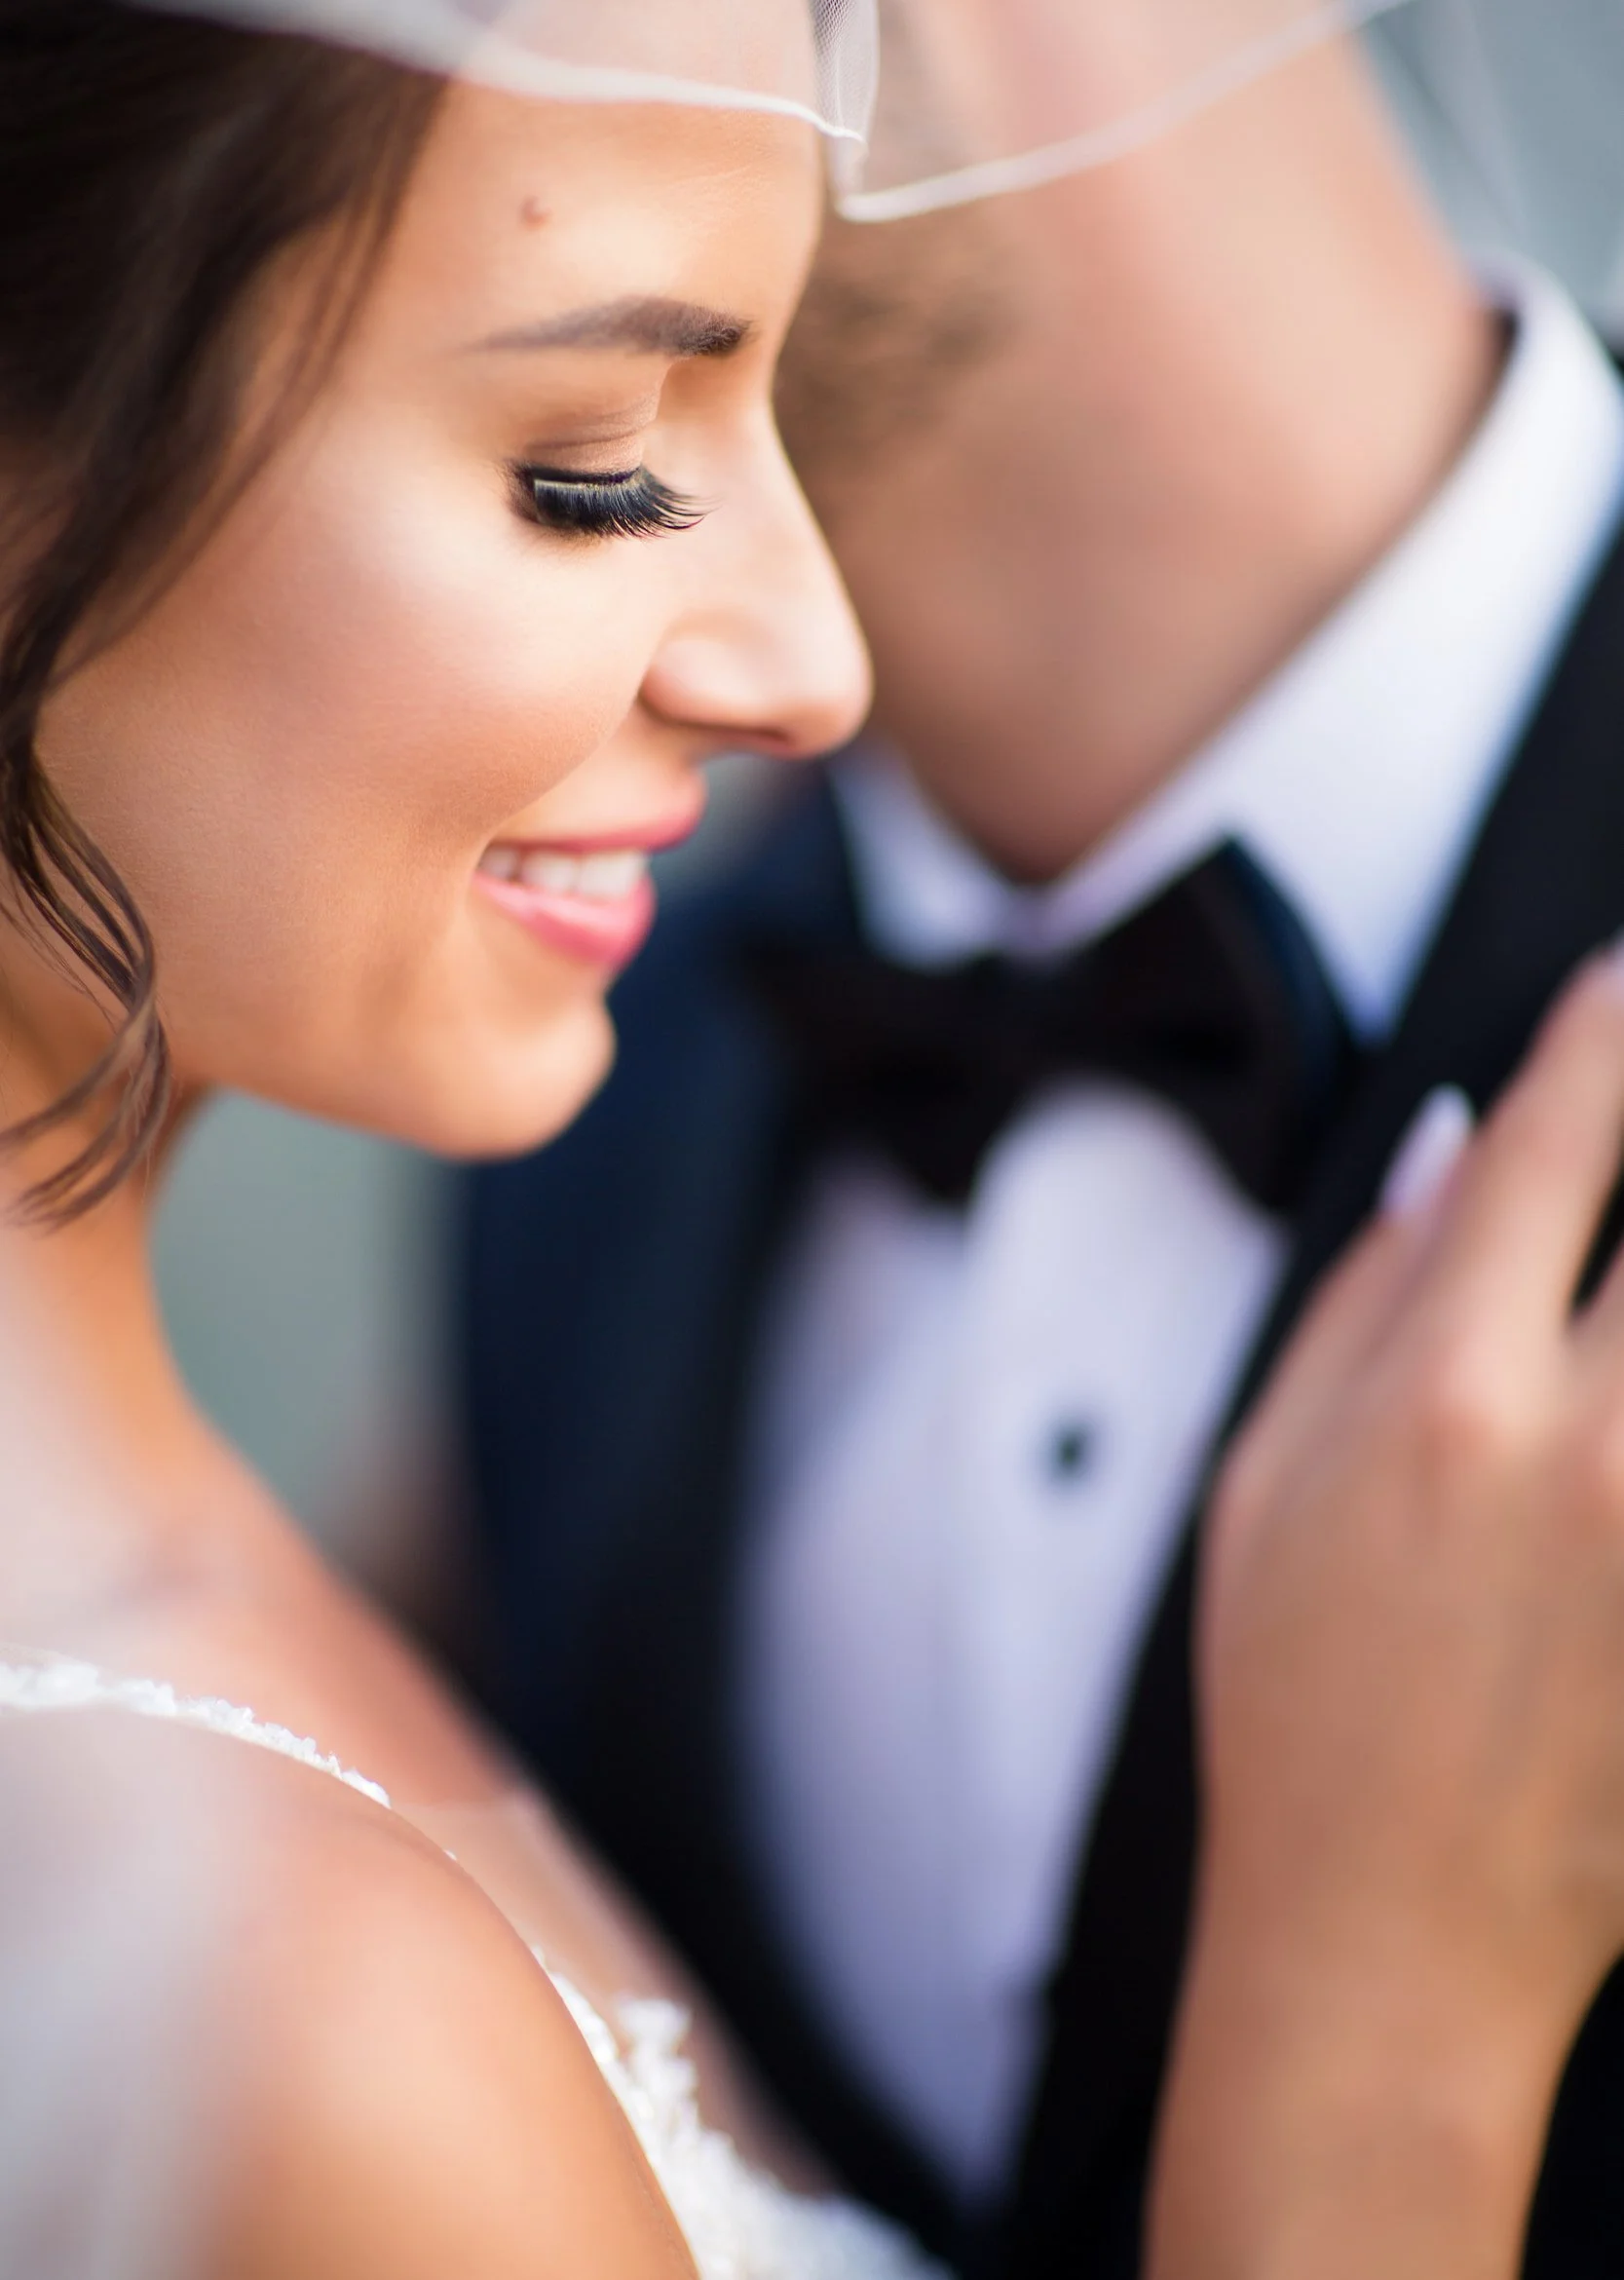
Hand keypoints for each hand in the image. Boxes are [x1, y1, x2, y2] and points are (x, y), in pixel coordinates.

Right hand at [1150, 946, 1623, 2279]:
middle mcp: (1594, 1446)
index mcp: (1444, 1393)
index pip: (1563, 1134)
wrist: (1395, 1945)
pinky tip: (1621, 1383)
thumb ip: (1370, 1292)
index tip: (1619, 978)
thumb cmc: (1303, 1712)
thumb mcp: (1266, 1476)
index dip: (1609, 1023)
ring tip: (1622, 1307)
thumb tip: (1468, 1145)